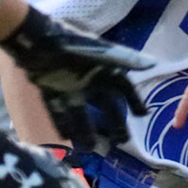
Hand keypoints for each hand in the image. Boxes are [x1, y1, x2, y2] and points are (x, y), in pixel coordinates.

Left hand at [2, 8, 154, 151]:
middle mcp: (89, 80)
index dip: (134, 100)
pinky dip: (61, 124)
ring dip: (86, 131)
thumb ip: (124, 60)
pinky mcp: (51, 90)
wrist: (35, 39)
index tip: (143, 114)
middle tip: (120, 141)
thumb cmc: (71, 43)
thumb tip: (153, 63)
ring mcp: (70, 87)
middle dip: (114, 124)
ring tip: (91, 148)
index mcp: (103, 69)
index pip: (124, 88)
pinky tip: (66, 138)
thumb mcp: (100, 52)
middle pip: (106, 106)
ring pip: (81, 114)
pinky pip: (58, 111)